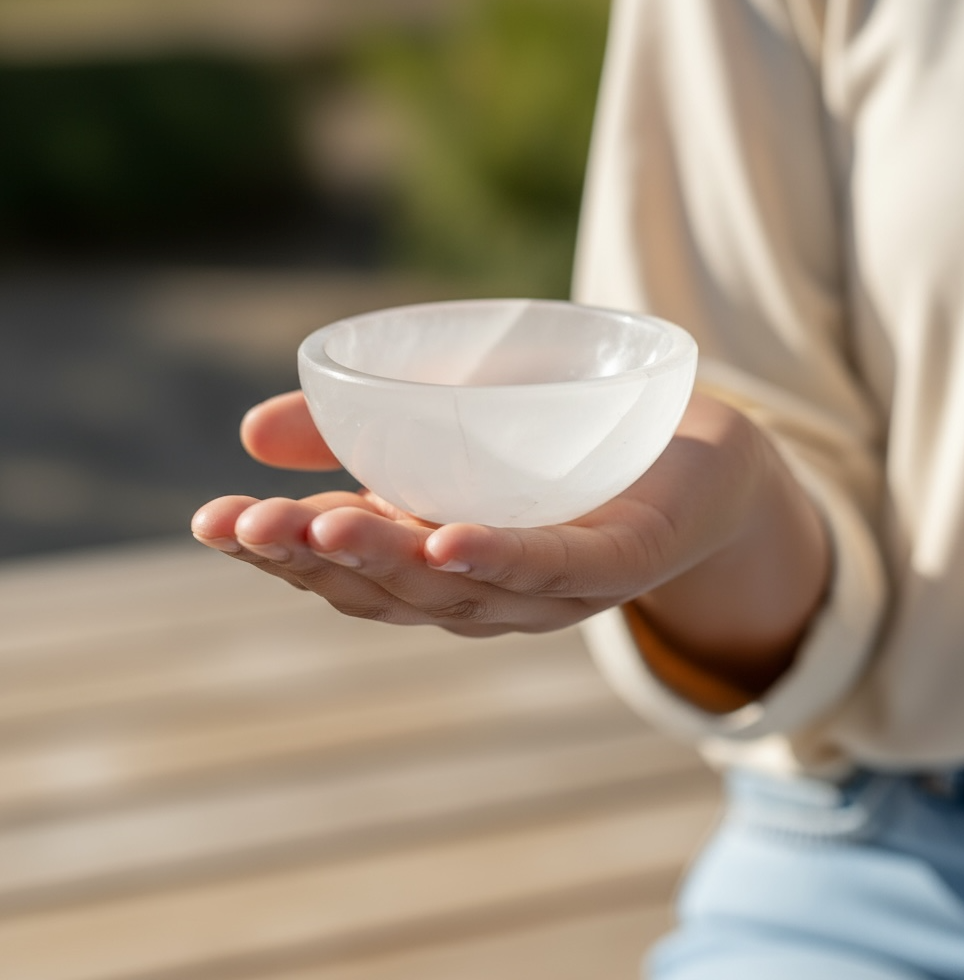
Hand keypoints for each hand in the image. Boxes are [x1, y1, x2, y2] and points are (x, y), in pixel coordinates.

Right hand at [191, 393, 687, 636]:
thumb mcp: (447, 426)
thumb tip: (251, 432)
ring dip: (390, 561)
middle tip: (247, 524)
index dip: (275, 556)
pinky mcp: (619, 562)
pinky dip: (501, 560)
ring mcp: (551, 589)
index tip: (211, 523)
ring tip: (325, 524)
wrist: (695, 456)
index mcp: (437, 567)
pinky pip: (555, 567)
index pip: (344, 575)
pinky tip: (449, 542)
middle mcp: (485, 594)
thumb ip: (353, 432)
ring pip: (460, 587)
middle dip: (313, 562)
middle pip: (389, 592)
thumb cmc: (560, 445)